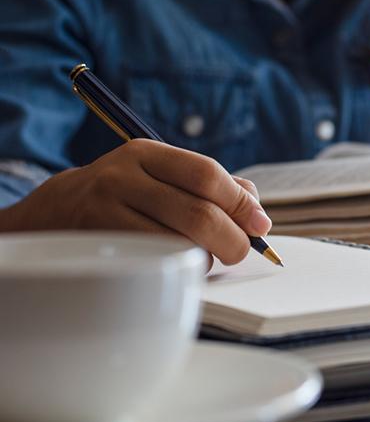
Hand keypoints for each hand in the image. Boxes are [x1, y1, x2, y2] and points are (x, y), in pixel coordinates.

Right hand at [0, 140, 270, 263]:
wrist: (56, 212)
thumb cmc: (128, 195)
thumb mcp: (161, 175)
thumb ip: (211, 185)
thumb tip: (256, 209)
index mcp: (147, 154)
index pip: (206, 174)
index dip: (240, 202)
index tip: (261, 224)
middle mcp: (123, 178)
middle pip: (198, 214)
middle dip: (233, 238)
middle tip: (243, 251)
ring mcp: (105, 213)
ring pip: (179, 244)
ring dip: (206, 256)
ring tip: (207, 255)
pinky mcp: (98, 246)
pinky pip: (156, 264)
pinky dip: (181, 267)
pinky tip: (181, 263)